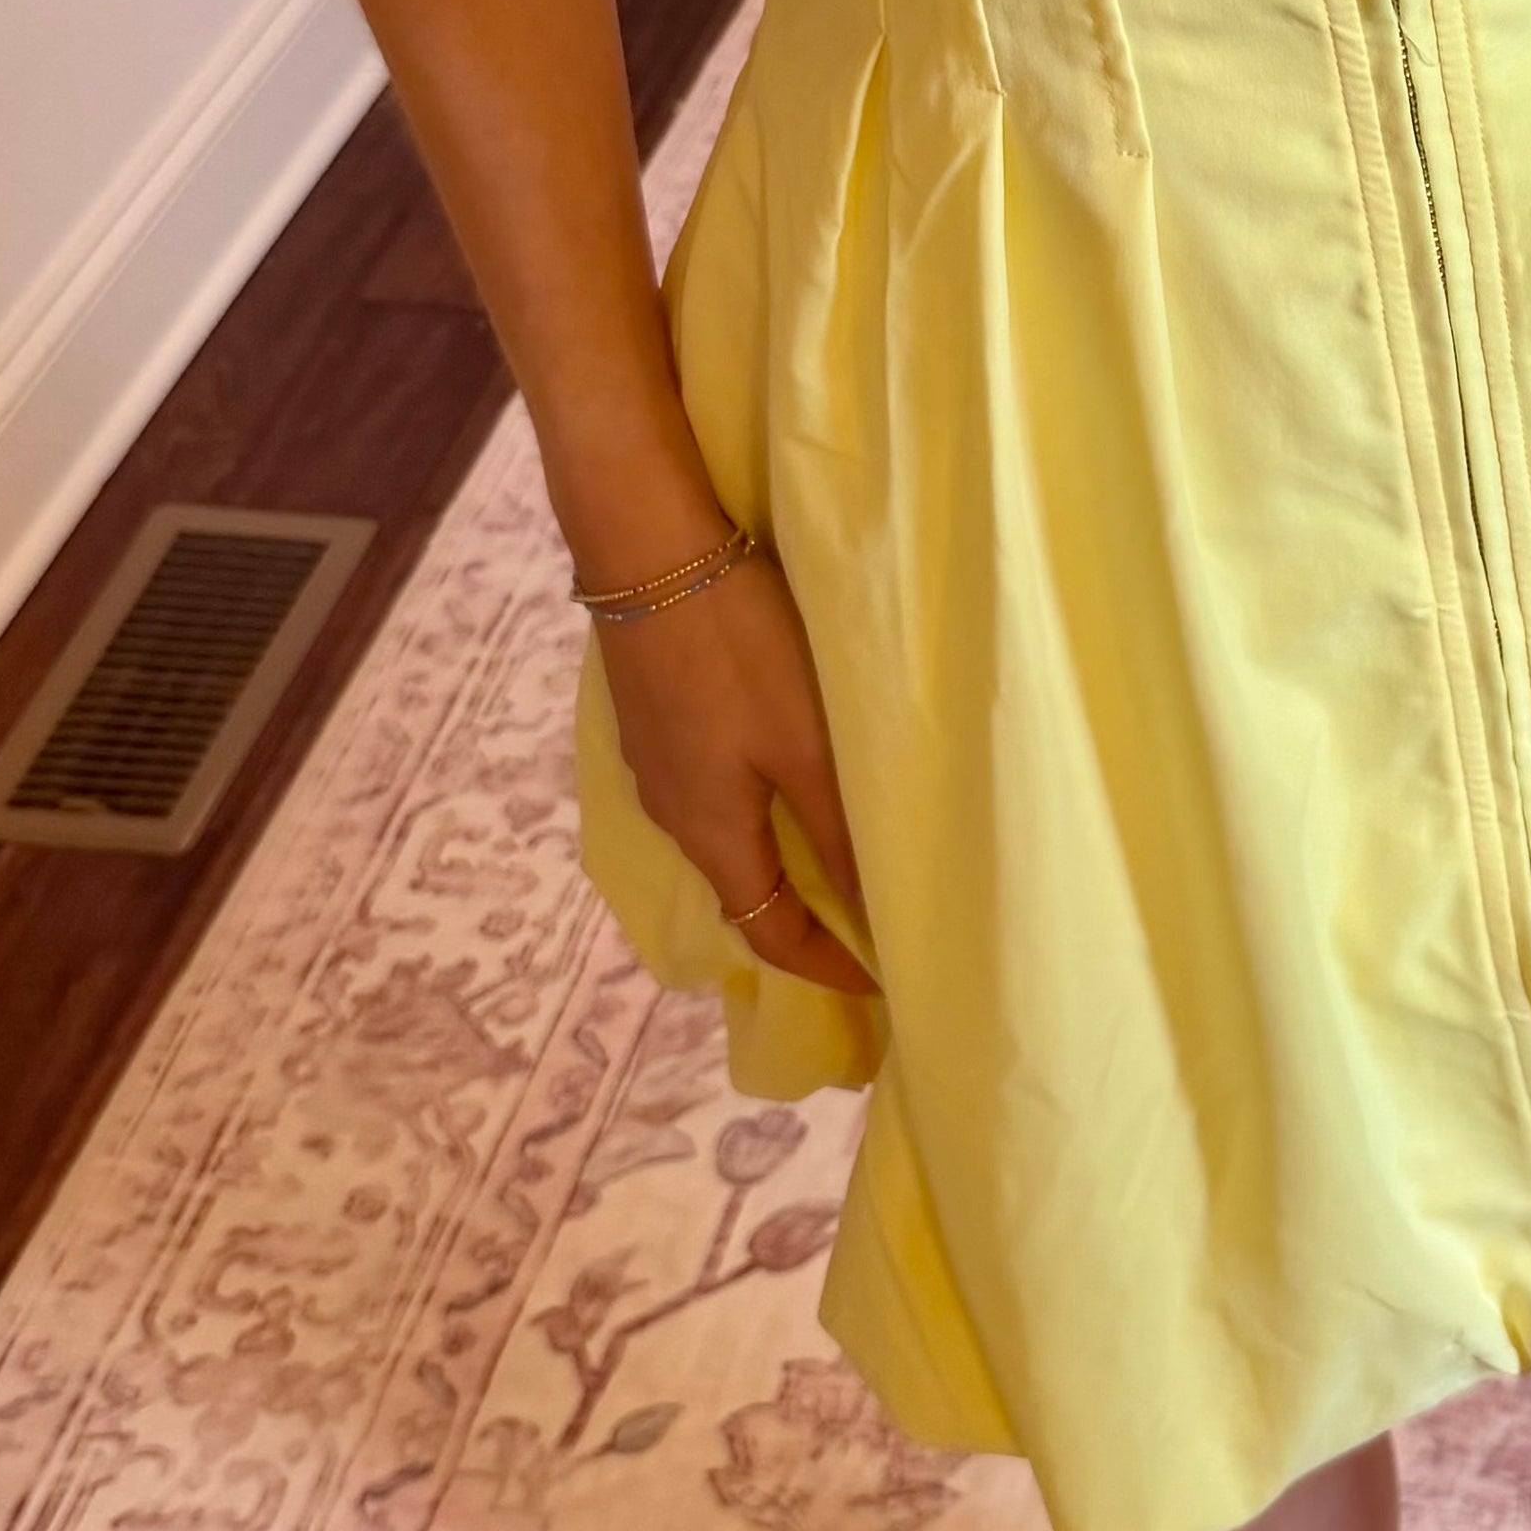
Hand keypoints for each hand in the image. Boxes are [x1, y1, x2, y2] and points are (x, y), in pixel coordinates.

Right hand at [596, 553, 880, 996]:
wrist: (647, 548)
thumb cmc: (739, 649)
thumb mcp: (806, 746)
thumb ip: (838, 830)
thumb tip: (872, 916)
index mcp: (709, 832)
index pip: (768, 933)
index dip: (825, 966)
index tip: (883, 982)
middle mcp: (671, 812)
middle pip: (743, 891)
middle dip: (805, 920)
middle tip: (873, 925)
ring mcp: (655, 762)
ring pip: (724, 838)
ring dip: (781, 862)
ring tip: (842, 860)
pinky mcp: (654, 717)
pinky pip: (709, 792)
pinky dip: (756, 813)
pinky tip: (788, 785)